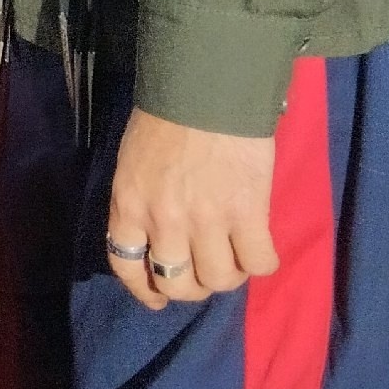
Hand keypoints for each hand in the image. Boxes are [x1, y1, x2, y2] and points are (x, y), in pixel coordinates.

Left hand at [103, 108, 278, 308]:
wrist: (204, 90)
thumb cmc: (165, 118)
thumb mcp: (135, 164)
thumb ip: (142, 202)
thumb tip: (157, 236)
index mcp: (130, 204)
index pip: (127, 265)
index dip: (144, 290)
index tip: (159, 297)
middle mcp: (163, 220)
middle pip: (177, 283)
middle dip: (192, 287)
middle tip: (205, 271)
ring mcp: (206, 220)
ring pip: (219, 280)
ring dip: (229, 277)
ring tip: (234, 258)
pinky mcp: (247, 213)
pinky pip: (258, 262)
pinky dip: (261, 262)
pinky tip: (260, 247)